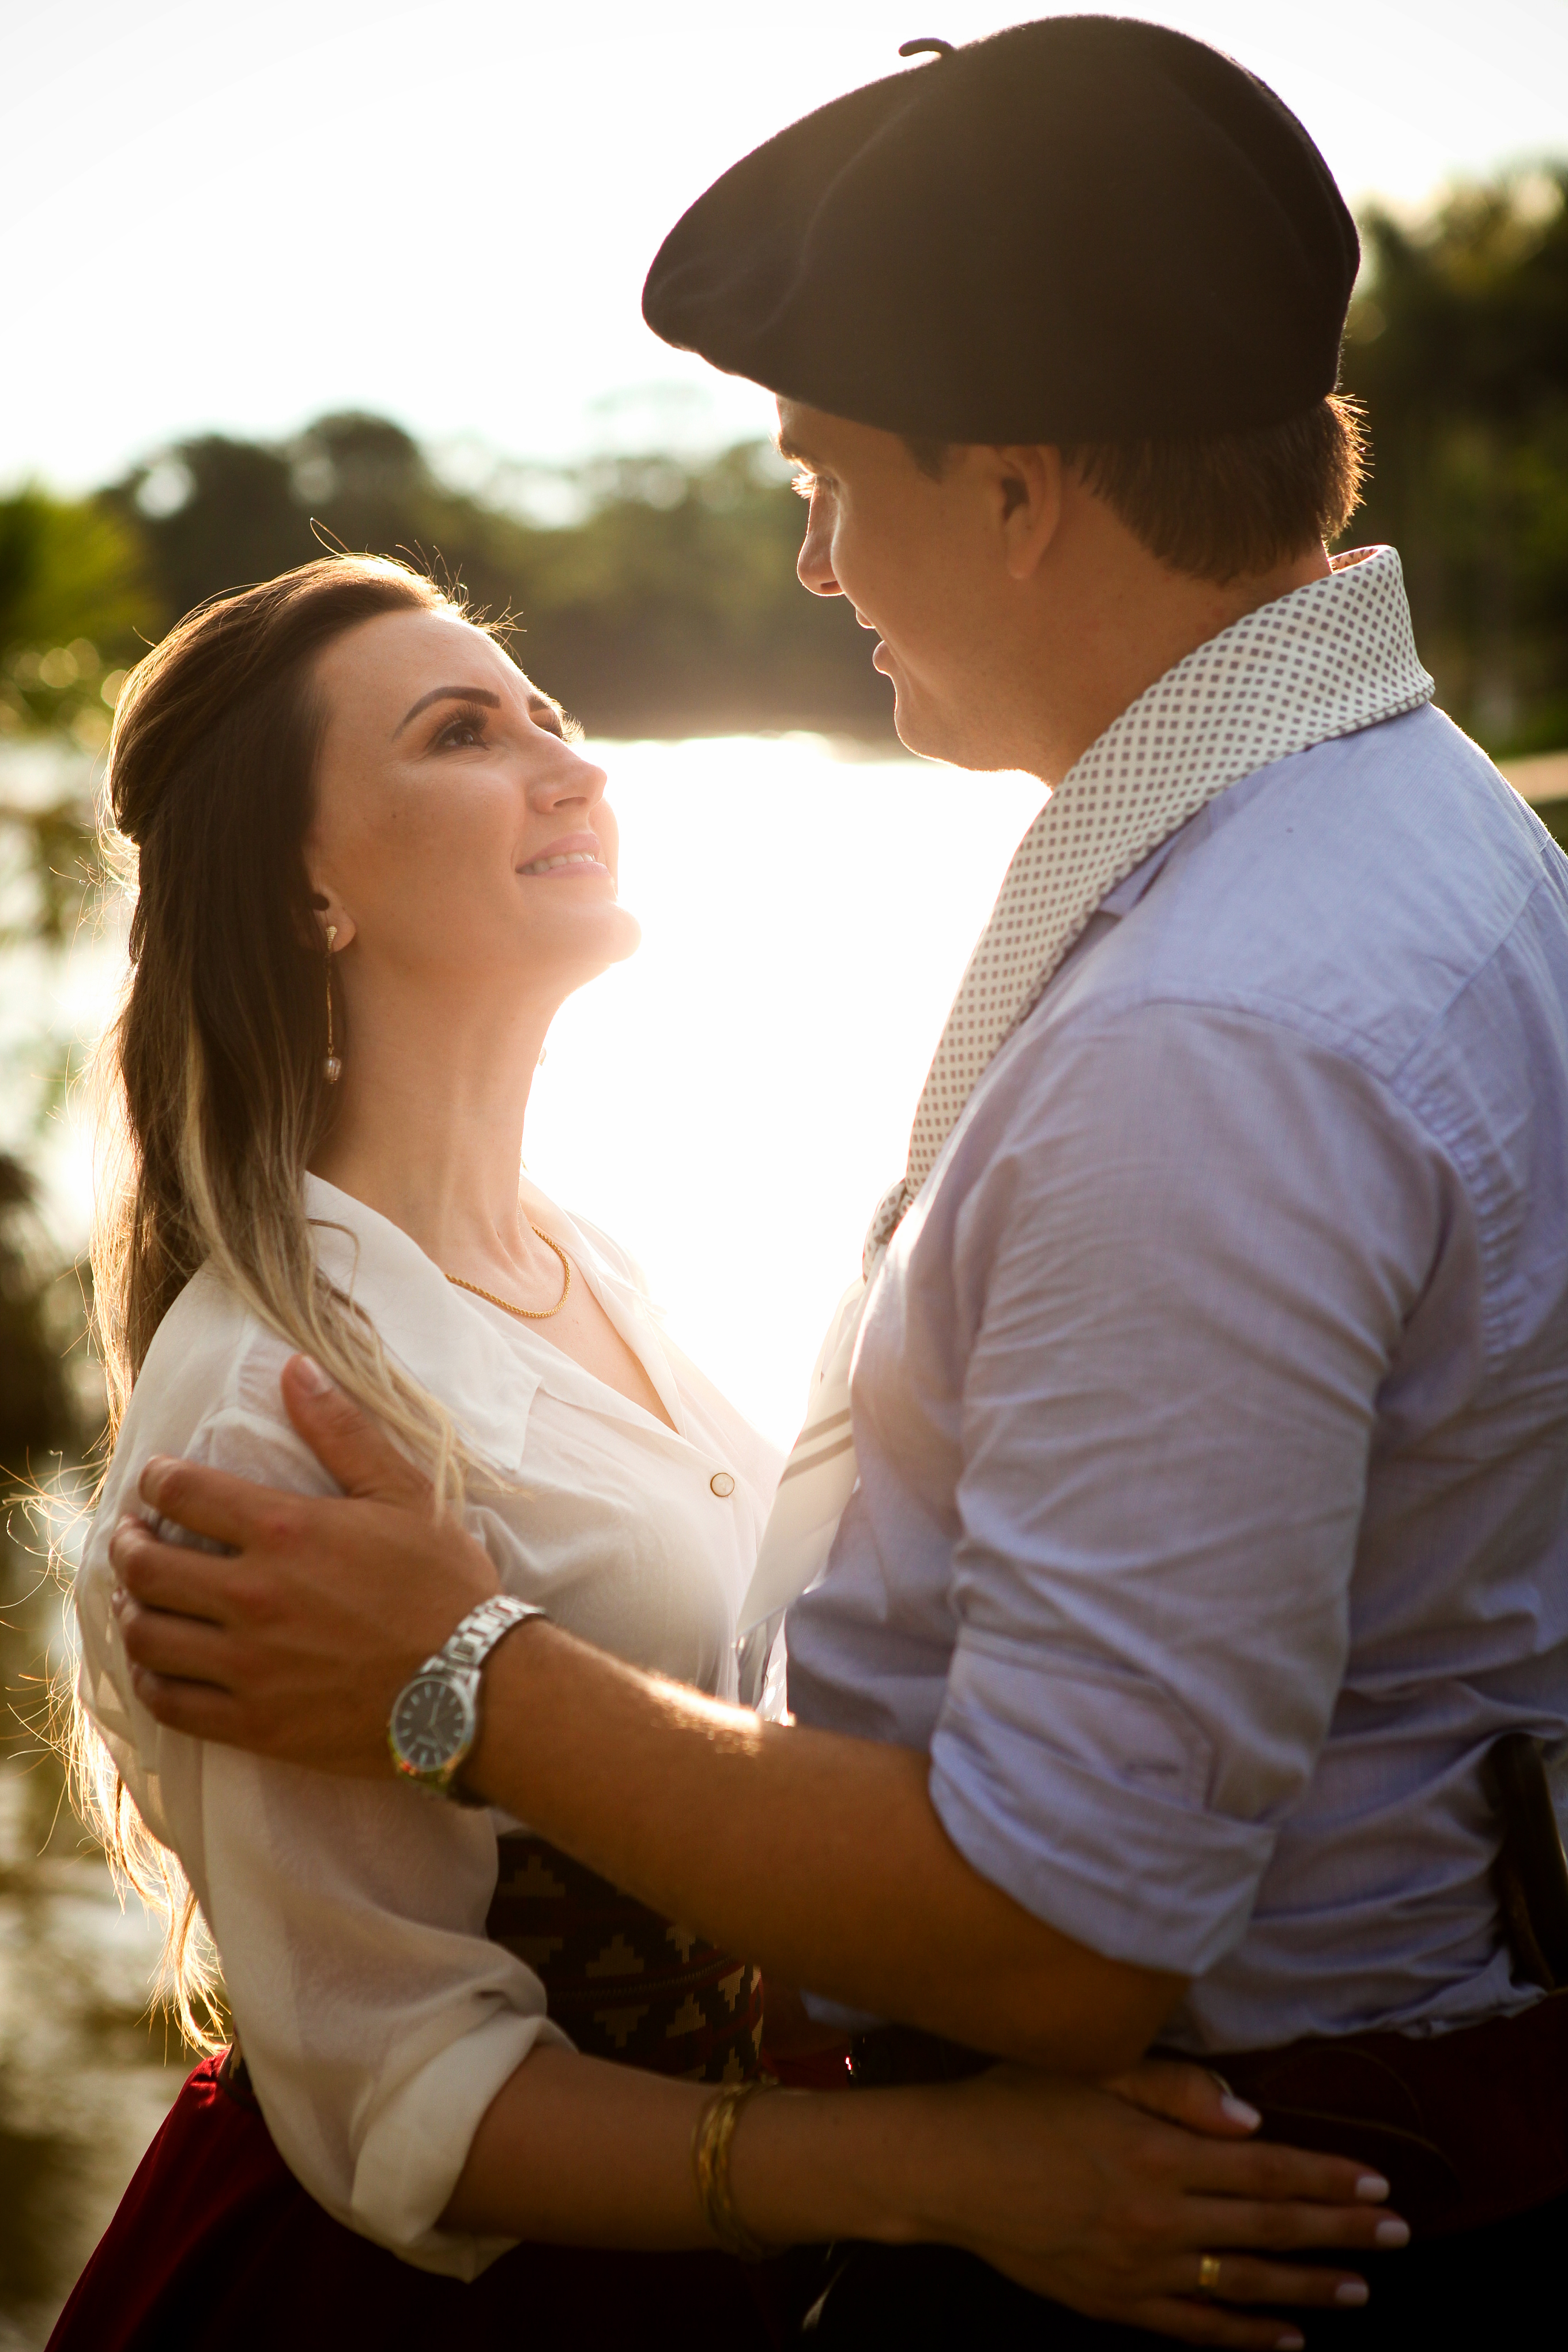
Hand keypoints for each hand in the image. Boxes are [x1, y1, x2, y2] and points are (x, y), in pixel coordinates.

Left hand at [110, 1356, 498, 1769]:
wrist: (476, 1689)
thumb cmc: (446, 1586)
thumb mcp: (405, 1495)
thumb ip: (343, 1431)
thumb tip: (295, 1367)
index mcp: (286, 1531)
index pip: (182, 1493)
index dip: (157, 1481)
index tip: (156, 1482)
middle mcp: (253, 1596)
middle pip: (147, 1565)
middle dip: (128, 1543)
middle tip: (132, 1537)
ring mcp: (248, 1665)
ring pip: (147, 1634)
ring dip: (130, 1607)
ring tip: (136, 1596)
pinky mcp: (253, 1723)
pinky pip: (169, 1702)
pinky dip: (148, 1678)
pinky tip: (155, 1664)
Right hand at [904, 2063, 1404, 2347]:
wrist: (945, 2169)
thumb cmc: (1014, 2100)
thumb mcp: (1091, 2068)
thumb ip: (1174, 2088)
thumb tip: (1250, 2117)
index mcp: (1158, 2152)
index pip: (1265, 2170)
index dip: (1326, 2178)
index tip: (1376, 2183)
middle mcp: (1158, 2215)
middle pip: (1269, 2229)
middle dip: (1340, 2231)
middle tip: (1397, 2234)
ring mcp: (1137, 2267)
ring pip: (1243, 2285)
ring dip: (1308, 2288)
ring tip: (1360, 2290)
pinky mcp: (1112, 2301)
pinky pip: (1193, 2326)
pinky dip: (1244, 2335)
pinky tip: (1286, 2337)